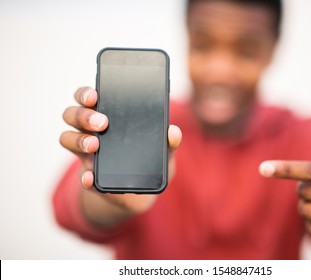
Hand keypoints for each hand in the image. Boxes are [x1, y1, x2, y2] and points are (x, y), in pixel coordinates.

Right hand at [60, 87, 181, 222]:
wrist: (143, 192)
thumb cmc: (151, 161)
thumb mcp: (164, 150)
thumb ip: (170, 141)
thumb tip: (173, 131)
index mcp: (108, 117)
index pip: (88, 98)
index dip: (86, 93)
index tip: (95, 95)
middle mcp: (90, 131)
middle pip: (72, 115)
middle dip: (84, 115)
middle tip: (102, 123)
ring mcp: (87, 153)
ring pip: (67, 138)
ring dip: (79, 140)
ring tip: (95, 145)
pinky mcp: (90, 176)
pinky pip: (81, 175)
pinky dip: (85, 177)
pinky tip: (91, 177)